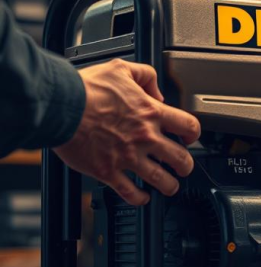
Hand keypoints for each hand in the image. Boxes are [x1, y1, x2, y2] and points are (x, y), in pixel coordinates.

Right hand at [55, 59, 200, 205]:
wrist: (60, 106)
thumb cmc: (85, 89)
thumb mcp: (121, 69)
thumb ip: (145, 76)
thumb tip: (156, 92)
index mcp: (151, 113)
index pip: (189, 126)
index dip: (193, 134)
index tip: (189, 138)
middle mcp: (145, 137)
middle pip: (181, 159)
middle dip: (186, 166)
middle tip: (184, 167)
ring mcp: (128, 156)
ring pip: (161, 180)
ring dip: (170, 186)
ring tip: (170, 186)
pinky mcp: (108, 171)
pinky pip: (130, 192)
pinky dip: (139, 198)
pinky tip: (142, 197)